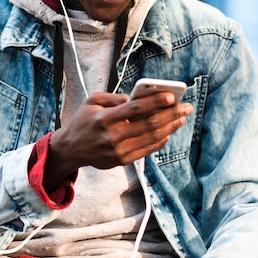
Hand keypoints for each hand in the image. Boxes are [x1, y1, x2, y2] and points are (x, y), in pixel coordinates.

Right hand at [44, 90, 192, 189]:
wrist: (71, 149)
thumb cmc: (84, 121)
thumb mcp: (92, 102)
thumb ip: (113, 97)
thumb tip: (134, 99)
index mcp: (104, 118)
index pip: (135, 109)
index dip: (155, 102)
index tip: (171, 96)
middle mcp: (112, 136)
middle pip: (148, 124)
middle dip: (171, 114)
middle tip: (186, 107)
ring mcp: (118, 151)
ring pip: (151, 138)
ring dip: (171, 127)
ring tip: (182, 118)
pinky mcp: (122, 161)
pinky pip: (147, 151)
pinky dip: (160, 141)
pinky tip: (170, 132)